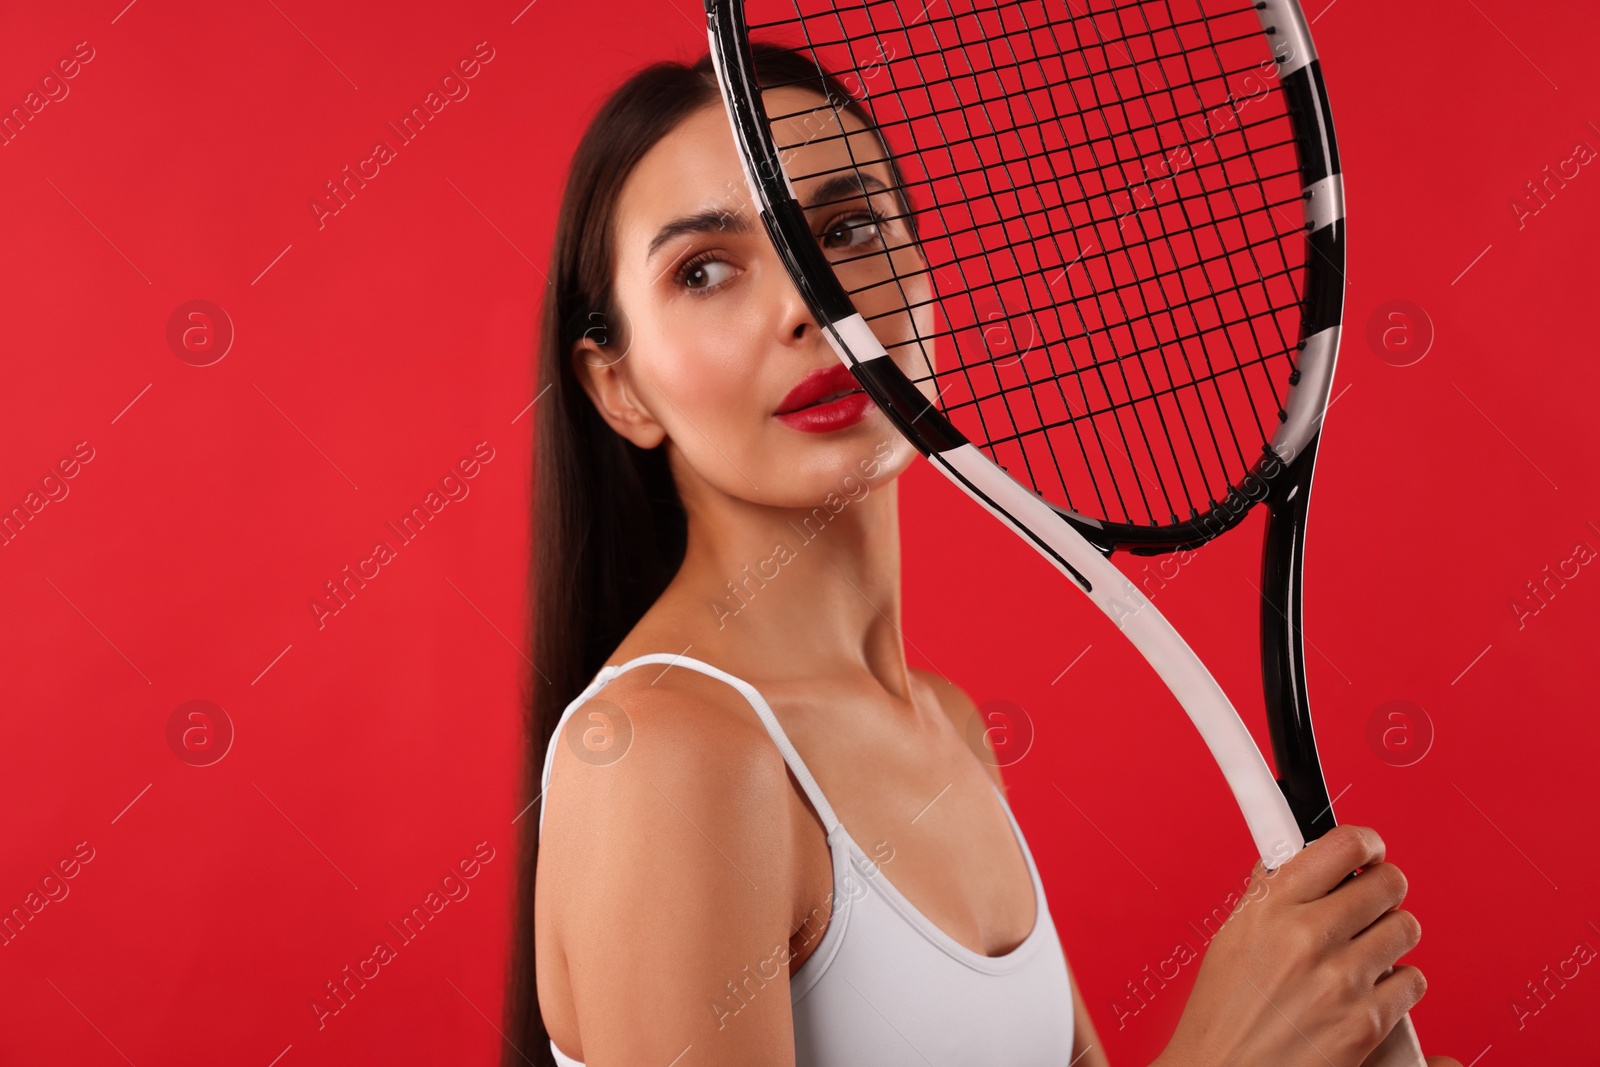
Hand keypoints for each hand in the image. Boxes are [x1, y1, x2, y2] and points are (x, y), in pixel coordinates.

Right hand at [1154, 825, 1438, 1066]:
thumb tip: (1295, 856)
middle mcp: (1309, 936)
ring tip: (1367, 949)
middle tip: (1371, 900)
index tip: (1368, 849)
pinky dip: (1397, 984)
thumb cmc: (1222, 1015)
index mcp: (1271, 907)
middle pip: (1388, 882)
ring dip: (1391, 935)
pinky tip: (1369, 989)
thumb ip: (1269, 894)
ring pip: (1406, 927)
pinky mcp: (1368, 1021)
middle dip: (1382, 889)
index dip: (1365, 843)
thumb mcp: (1232, 938)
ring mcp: (1343, 980)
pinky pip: (1412, 980)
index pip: (1342, 845)